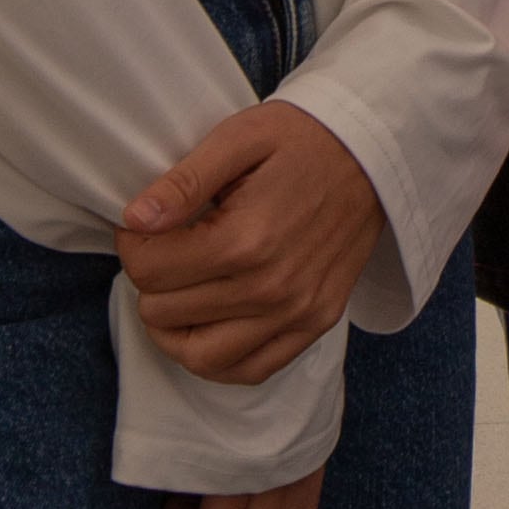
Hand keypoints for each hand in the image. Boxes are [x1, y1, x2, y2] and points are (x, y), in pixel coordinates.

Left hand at [118, 104, 384, 385]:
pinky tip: (209, 324)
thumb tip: (135, 218)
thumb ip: (185, 181)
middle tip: (166, 245)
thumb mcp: (240, 138)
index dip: (132, 243)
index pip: (148, 269)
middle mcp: (271, 288)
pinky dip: (217, 359)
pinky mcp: (315, 324)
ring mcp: (296, 313)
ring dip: (173, 326)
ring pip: (197, 356)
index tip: (144, 223)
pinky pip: (249, 371)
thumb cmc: (303, 138)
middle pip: (164, 312)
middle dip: (151, 278)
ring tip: (178, 289)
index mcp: (245, 239)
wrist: (376, 151)